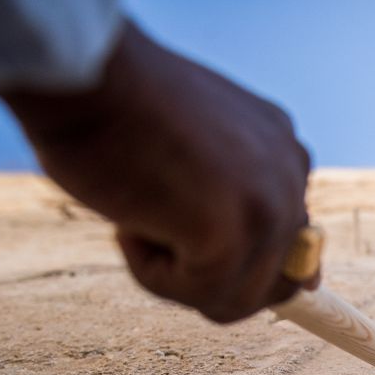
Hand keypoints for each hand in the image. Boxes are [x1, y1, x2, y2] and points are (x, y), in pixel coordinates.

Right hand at [1, 22, 312, 322]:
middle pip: (271, 284)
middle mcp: (291, 176)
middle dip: (207, 276)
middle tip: (153, 224)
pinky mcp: (233, 237)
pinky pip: (199, 296)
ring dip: (173, 277)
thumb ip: (227, 199)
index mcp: (283, 151)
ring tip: (136, 215)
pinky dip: (150, 274)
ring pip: (235, 300)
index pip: (291, 244)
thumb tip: (261, 270)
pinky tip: (128, 221)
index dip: (237, 263)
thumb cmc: (115, 107)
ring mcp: (270, 208)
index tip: (196, 251)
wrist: (82, 74)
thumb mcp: (191, 153)